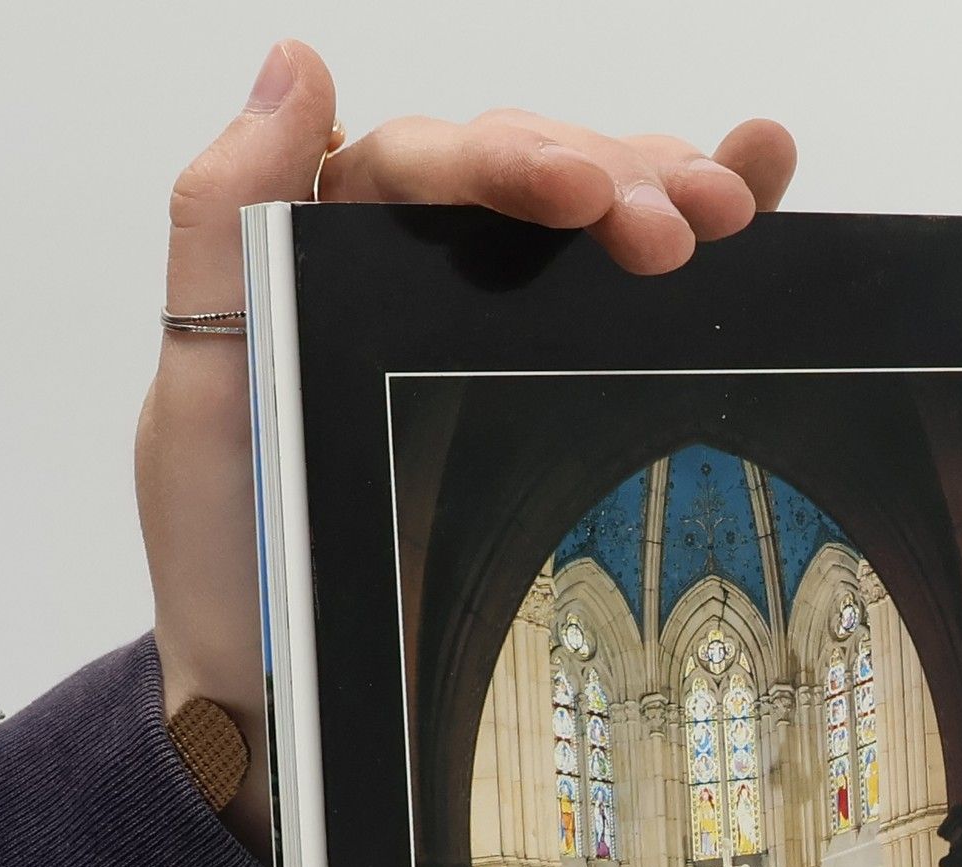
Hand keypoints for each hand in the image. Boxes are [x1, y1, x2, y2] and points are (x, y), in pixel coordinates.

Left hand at [135, 39, 796, 846]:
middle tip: (683, 227)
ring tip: (734, 209)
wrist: (292, 705)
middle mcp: (404, 270)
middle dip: (608, 178)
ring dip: (662, 189)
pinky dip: (692, 216)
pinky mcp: (535, 382)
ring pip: (579, 215)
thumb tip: (297, 65)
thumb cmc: (240, 573)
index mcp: (317, 252)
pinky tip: (761, 179)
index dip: (504, 159)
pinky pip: (614, 285)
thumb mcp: (200, 404)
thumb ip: (220, 230)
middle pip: (518, 176)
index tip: (579, 197)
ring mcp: (479, 324)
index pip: (420, 163)